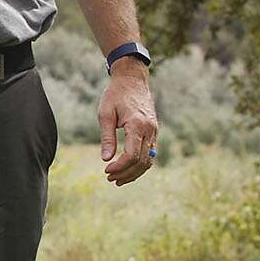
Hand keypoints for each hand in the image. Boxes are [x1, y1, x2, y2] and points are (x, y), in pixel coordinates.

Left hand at [99, 62, 156, 185]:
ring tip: (117, 180)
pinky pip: (150, 153)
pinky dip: (140, 164)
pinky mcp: (153, 132)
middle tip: (110, 179)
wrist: (132, 80)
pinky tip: (127, 170)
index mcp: (137, 125)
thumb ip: (107, 137)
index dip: (120, 167)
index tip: (106, 171)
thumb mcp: (105, 114)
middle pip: (142, 161)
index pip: (132, 155)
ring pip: (149, 160)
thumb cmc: (115, 95)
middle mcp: (150, 130)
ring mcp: (154, 131)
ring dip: (134, 172)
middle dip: (126, 173)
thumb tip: (106, 159)